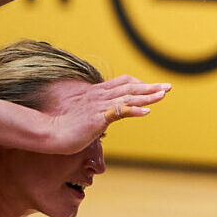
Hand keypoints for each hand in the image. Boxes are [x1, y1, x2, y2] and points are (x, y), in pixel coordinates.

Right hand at [40, 74, 170, 152]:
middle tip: (168, 87)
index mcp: (96, 94)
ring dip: (147, 96)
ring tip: (163, 94)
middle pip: (129, 87)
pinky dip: (134, 110)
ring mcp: (98, 106)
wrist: (49, 133)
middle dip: (150, 87)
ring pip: (128, 97)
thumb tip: (103, 119)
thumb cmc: (64, 127)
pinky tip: (146, 112)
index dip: (138, 83)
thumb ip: (95, 113)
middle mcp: (99, 96)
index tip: (151, 86)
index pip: (122, 82)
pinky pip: (118, 112)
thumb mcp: (84, 116)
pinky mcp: (97, 118)